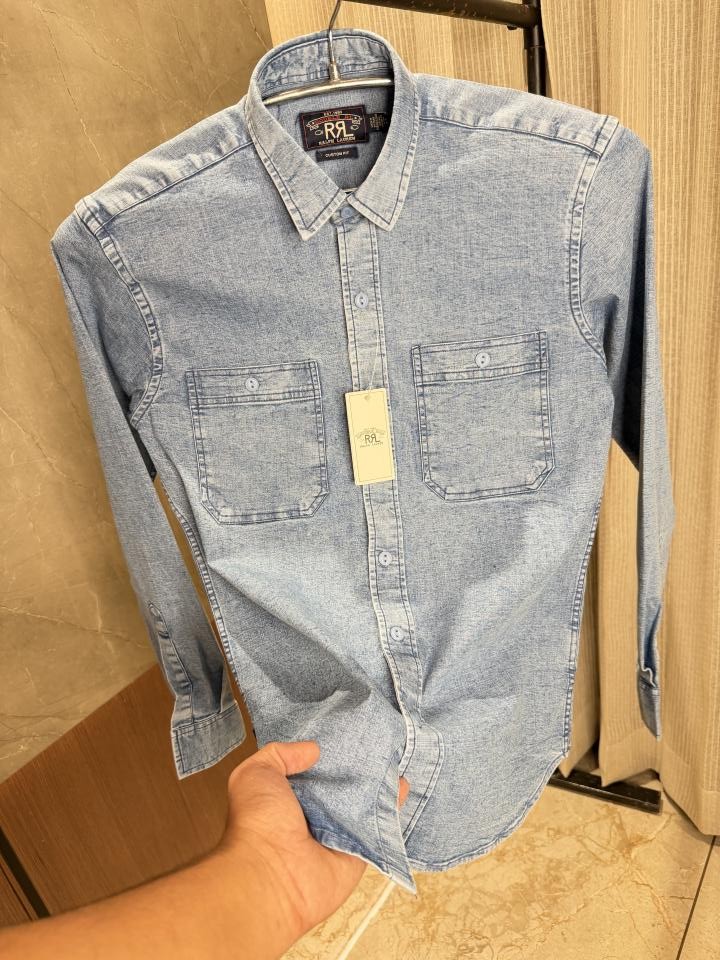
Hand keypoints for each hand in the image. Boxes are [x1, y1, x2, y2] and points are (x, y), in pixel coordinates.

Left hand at [212, 740, 409, 940]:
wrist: (272, 876)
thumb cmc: (258, 824)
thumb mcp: (255, 774)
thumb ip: (280, 754)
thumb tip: (312, 750)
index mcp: (287, 799)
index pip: (312, 772)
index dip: (327, 753)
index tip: (345, 731)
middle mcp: (312, 817)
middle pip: (341, 787)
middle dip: (356, 767)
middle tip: (376, 739)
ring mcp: (337, 836)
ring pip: (364, 805)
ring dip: (378, 785)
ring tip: (395, 755)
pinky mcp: (359, 853)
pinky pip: (379, 828)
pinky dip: (393, 808)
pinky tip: (404, 784)